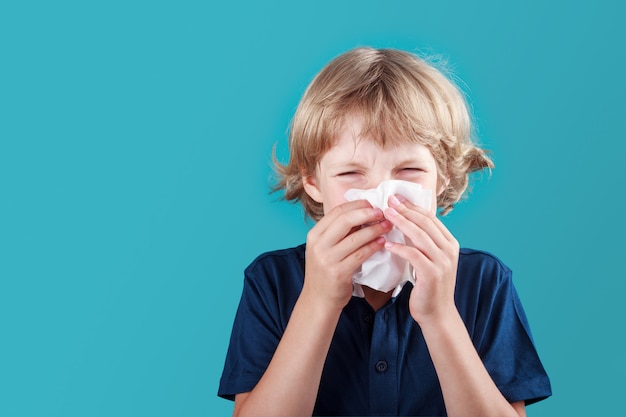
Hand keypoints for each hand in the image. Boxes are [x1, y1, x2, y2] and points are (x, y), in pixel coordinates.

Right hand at [303, 200, 391, 311]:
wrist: (318, 300)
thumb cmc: (326, 271)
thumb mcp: (325, 248)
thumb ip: (339, 232)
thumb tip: (363, 212)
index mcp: (314, 235)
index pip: (337, 211)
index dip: (356, 205)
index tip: (372, 203)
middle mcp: (318, 245)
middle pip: (345, 220)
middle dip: (367, 213)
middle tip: (382, 212)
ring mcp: (327, 259)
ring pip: (355, 238)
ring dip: (374, 229)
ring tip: (387, 226)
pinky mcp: (338, 273)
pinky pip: (361, 255)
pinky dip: (374, 246)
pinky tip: (383, 242)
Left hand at [383, 194, 459, 324]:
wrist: (437, 314)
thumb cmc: (429, 286)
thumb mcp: (430, 259)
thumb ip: (423, 243)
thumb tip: (404, 222)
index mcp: (449, 243)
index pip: (430, 218)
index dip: (412, 206)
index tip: (396, 198)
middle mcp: (449, 250)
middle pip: (425, 222)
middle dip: (406, 210)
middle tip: (389, 200)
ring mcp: (442, 261)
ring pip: (420, 235)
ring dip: (401, 223)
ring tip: (386, 215)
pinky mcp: (432, 274)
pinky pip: (414, 255)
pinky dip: (400, 248)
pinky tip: (387, 244)